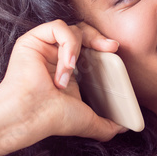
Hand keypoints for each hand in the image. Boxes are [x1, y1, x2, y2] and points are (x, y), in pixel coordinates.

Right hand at [0, 19, 126, 142]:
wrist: (30, 116)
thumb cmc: (52, 118)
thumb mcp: (88, 120)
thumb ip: (108, 125)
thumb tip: (125, 128)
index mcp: (68, 70)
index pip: (90, 48)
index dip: (103, 46)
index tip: (115, 50)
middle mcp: (56, 56)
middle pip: (83, 32)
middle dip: (98, 37)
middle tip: (110, 48)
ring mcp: (45, 47)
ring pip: (72, 29)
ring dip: (77, 50)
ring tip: (70, 72)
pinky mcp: (33, 40)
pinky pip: (58, 28)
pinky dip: (67, 44)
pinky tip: (65, 64)